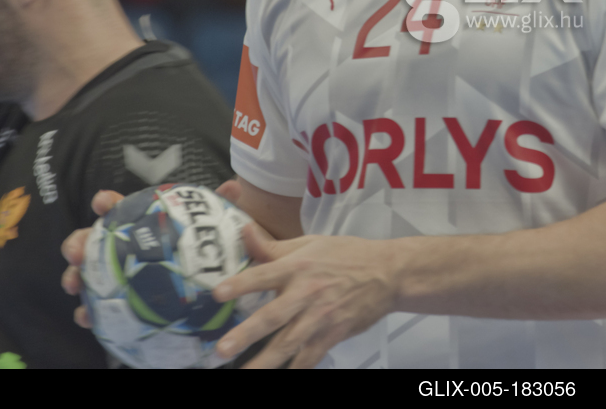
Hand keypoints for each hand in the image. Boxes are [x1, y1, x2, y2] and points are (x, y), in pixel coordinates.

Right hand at [61, 181, 243, 326]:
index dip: (107, 202)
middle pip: (89, 239)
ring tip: (73, 285)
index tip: (102, 202)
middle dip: (77, 243)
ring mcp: (110, 273)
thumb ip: (217, 209)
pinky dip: (88, 311)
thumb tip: (234, 188)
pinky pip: (95, 306)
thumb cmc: (192, 249)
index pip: (117, 207)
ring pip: (84, 272)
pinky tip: (87, 317)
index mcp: (135, 224)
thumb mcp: (206, 230)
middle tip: (76, 253)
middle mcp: (117, 247)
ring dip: (74, 277)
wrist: (192, 282)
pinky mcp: (111, 300)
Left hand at [211, 226, 398, 368]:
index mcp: (298, 266)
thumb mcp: (311, 243)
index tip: (217, 294)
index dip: (241, 284)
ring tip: (244, 374)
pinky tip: (283, 375)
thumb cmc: (346, 255)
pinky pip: (310, 356)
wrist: (388, 273)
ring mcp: (321, 317)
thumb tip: (244, 231)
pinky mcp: (333, 334)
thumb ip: (274, 246)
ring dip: (265, 361)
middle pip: (273, 316)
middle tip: (222, 349)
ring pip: (289, 343)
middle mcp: (307, 292)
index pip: (264, 274)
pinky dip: (297, 368)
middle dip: (247, 334)